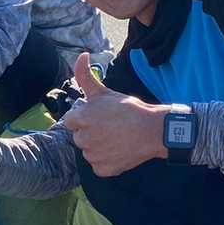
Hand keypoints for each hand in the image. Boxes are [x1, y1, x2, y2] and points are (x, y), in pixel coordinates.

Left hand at [63, 52, 166, 177]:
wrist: (152, 130)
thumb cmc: (128, 109)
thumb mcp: (104, 91)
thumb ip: (86, 75)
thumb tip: (81, 55)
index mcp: (80, 119)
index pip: (71, 122)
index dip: (85, 119)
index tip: (100, 118)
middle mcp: (83, 139)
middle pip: (79, 138)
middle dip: (90, 133)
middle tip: (110, 128)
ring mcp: (93, 156)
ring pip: (89, 152)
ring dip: (98, 147)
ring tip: (116, 138)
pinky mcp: (102, 169)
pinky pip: (98, 166)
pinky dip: (107, 161)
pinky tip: (119, 151)